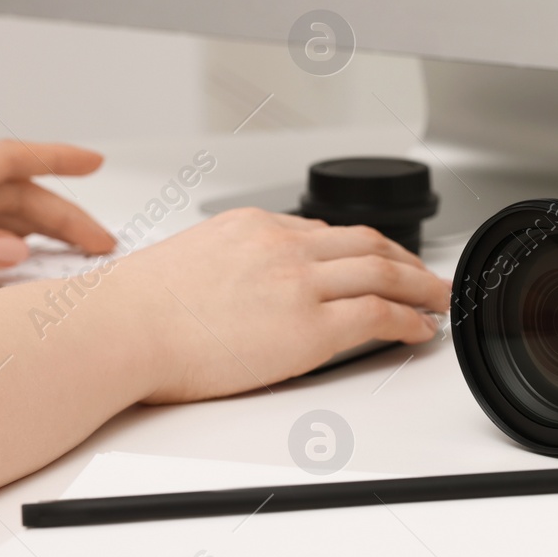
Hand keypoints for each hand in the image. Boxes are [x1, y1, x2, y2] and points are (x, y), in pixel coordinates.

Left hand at [0, 140, 114, 295]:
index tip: (95, 162)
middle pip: (14, 194)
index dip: (57, 159)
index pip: (9, 160)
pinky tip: (13, 261)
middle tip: (100, 243)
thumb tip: (14, 251)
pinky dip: (4, 245)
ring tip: (72, 253)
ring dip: (39, 230)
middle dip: (63, 214)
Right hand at [105, 207, 451, 401]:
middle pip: (368, 242)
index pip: (323, 233)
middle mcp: (283, 245)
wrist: (117, 329)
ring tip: (440, 299)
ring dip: (421, 285)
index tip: (375, 261)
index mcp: (253, 227)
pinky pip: (378, 315)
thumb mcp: (187, 261)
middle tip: (427, 274)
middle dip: (406, 258)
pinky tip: (421, 328)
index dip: (361, 250)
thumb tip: (237, 289)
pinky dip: (410, 319)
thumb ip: (227, 264)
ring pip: (384, 272)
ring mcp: (299, 284)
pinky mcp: (309, 327)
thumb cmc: (133, 309)